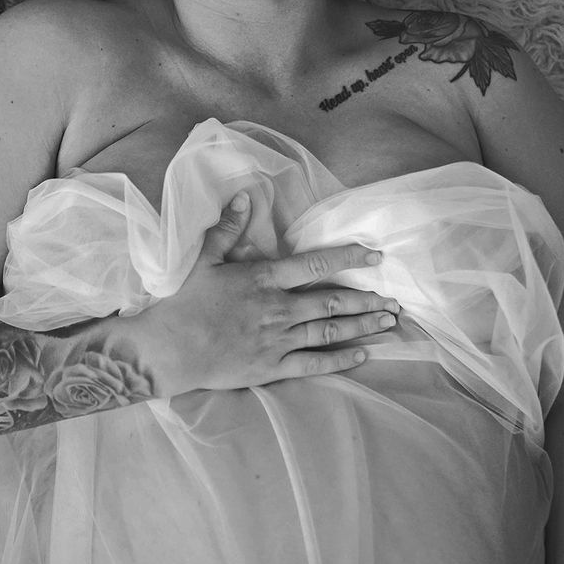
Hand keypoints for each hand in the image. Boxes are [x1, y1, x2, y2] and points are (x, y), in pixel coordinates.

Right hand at [126, 190, 398, 396]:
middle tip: (394, 300)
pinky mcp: (273, 367)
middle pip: (332, 302)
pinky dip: (341, 359)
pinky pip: (314, 363)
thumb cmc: (185, 303)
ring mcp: (278, 340)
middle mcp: (278, 308)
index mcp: (264, 279)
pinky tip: (363, 354)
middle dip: (366, 300)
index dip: (349, 257)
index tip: (376, 255)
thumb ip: (229, 228)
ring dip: (362, 325)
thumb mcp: (205, 259)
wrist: (169, 350)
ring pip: (330, 331)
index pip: (316, 264)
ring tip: (387, 322)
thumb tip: (245, 196)